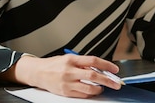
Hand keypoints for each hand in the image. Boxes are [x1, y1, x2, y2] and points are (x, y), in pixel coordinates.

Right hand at [4, 54, 121, 97]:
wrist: (38, 72)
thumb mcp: (68, 59)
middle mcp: (69, 70)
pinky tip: (92, 91)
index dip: (106, 65)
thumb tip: (99, 69)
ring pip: (89, 88)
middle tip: (116, 83)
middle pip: (93, 75)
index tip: (114, 69)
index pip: (93, 61)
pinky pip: (82, 95)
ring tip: (103, 88)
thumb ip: (82, 63)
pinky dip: (90, 93)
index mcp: (71, 59)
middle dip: (108, 80)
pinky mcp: (65, 92)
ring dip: (99, 89)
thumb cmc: (53, 64)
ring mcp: (67, 82)